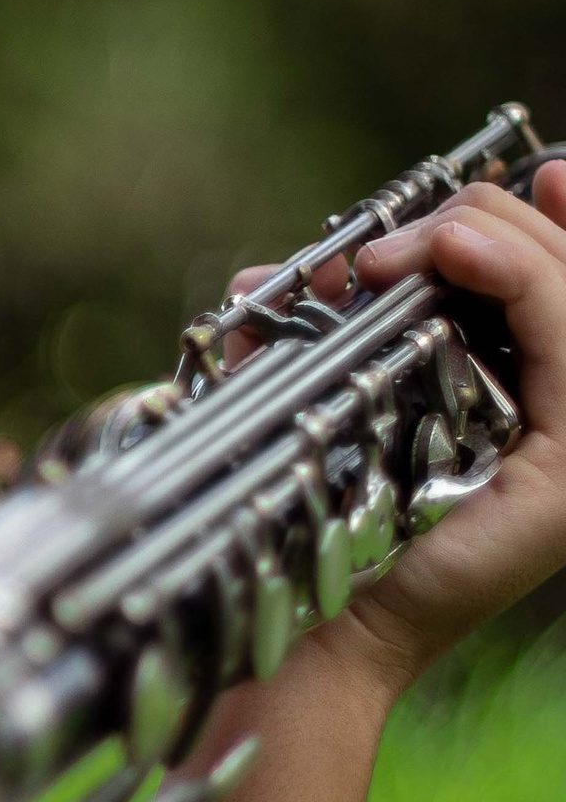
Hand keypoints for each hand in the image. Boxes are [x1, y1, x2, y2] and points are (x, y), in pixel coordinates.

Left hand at [306, 158, 565, 695]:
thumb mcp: (323, 405)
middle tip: (396, 240)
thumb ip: (318, 343)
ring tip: (411, 246)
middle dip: (485, 224)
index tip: (528, 168)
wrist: (308, 632)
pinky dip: (518, 277)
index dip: (557, 218)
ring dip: (491, 241)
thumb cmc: (315, 527)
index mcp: (531, 406)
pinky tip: (453, 254)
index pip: (565, 286)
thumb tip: (265, 275)